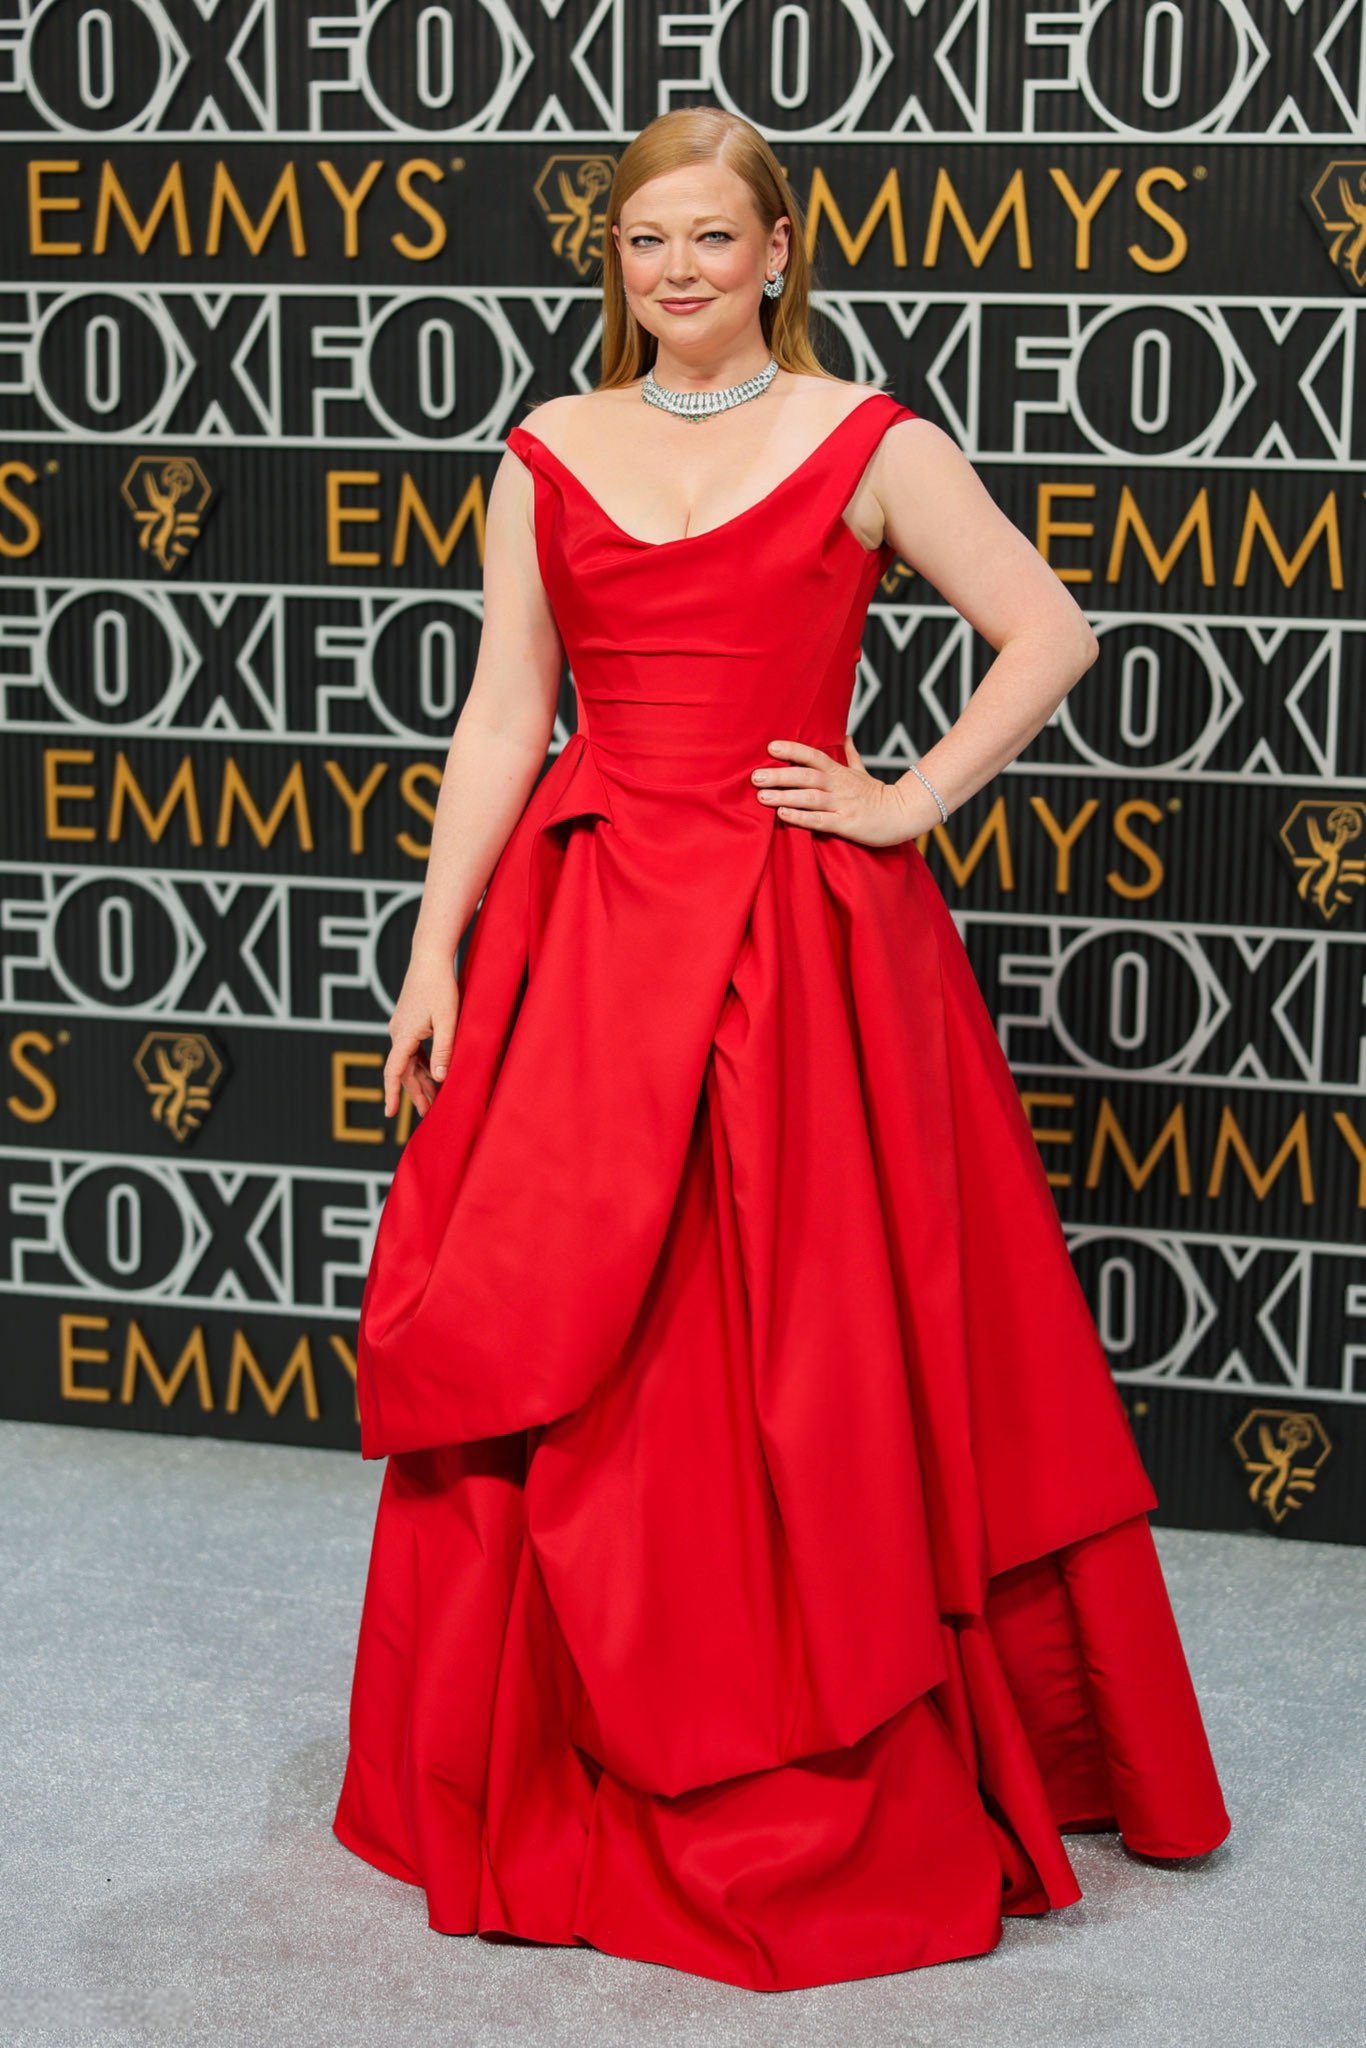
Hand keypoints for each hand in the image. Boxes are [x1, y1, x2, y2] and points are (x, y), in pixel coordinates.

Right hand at [384, 947, 460, 1118]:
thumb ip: (444, 1050)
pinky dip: (422, 1065)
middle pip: (403, 1071)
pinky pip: (412, 1051)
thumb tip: (440, 1079)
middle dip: (415, 1093)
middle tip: (427, 1114)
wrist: (430, 958)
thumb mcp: (447, 1021)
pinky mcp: (408, 1023)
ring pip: (408, 1062)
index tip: (389, 1114)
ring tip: (433, 1100)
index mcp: (404, 1034)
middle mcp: (397, 1032)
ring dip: (420, 1080)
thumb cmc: (441, 986)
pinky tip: (433, 1076)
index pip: (394, 1072)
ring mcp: (401, 1027)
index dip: (392, 1095)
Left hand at [751, 735, 917, 847]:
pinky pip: (819, 820)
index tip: (771, 747)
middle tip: (755, 776)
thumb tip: (847, 736)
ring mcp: (842, 805)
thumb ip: (851, 756)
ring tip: (762, 797)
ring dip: (784, 796)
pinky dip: (801, 817)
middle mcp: (839, 786)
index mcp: (840, 772)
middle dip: (780, 775)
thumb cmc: (879, 795)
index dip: (792, 750)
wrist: (903, 814)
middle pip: (806, 776)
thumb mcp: (863, 773)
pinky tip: (783, 815)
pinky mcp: (845, 824)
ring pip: (809, 797)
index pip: (813, 756)